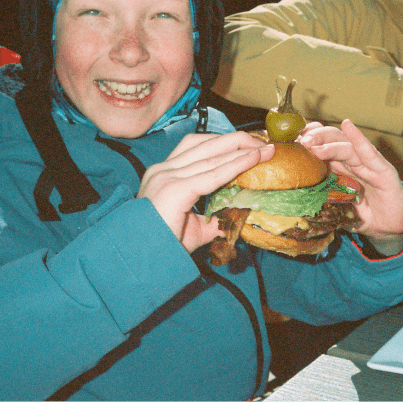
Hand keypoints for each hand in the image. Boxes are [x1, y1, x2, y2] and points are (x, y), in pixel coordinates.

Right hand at [137, 132, 274, 252]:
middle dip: (236, 140)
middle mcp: (163, 170)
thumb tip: (234, 217)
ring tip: (264, 149)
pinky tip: (253, 160)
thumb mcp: (192, 228)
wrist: (138, 260)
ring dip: (241, 150)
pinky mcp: (174, 189)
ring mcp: (167, 176)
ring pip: (211, 156)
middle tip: (263, 143)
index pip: (197, 148)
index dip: (224, 143)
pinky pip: (212, 174)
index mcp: (165, 174)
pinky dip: (235, 164)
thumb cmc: (162, 246)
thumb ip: (212, 219)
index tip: (249, 144)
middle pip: (205, 144)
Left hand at [299, 120, 402, 252]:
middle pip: (332, 140)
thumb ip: (321, 202)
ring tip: (312, 143)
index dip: (308, 139)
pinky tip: (348, 127)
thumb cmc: (362, 216)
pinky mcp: (384, 171)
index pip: (322, 145)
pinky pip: (369, 154)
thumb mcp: (336, 208)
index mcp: (340, 167)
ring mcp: (369, 164)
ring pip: (346, 146)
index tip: (292, 141)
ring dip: (328, 143)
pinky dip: (359, 139)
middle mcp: (353, 161)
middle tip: (300, 142)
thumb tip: (295, 206)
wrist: (390, 229)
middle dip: (315, 138)